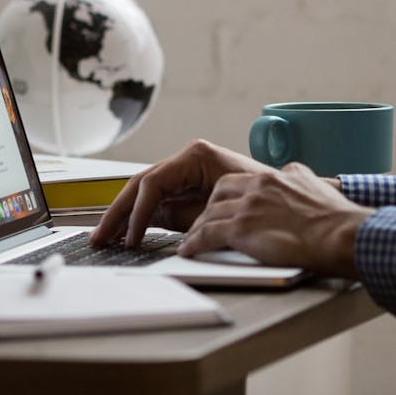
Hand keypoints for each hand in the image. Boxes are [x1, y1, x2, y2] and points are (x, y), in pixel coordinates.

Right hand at [90, 140, 271, 246]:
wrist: (296, 213)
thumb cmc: (262, 207)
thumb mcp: (216, 215)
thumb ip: (179, 219)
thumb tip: (145, 228)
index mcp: (196, 156)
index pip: (152, 183)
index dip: (136, 212)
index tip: (129, 238)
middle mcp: (188, 159)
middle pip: (141, 185)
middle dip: (118, 213)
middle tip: (99, 237)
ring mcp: (186, 172)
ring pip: (145, 192)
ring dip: (124, 215)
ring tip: (105, 238)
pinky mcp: (188, 188)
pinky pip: (158, 201)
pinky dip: (141, 218)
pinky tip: (127, 235)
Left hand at [177, 162, 373, 278]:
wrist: (342, 235)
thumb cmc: (336, 219)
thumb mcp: (314, 184)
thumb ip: (298, 178)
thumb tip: (294, 175)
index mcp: (272, 177)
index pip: (238, 182)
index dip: (226, 196)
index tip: (221, 207)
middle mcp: (257, 187)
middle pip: (218, 193)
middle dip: (207, 208)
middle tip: (202, 222)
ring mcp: (248, 207)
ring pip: (209, 214)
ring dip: (197, 228)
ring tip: (191, 239)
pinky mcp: (243, 230)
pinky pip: (207, 235)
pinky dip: (194, 243)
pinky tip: (189, 251)